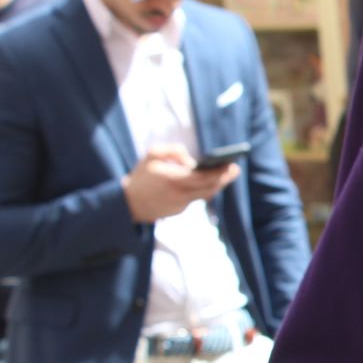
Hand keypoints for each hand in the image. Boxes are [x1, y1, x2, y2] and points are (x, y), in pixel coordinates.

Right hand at [121, 144, 237, 222]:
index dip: (219, 172)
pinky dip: (203, 190)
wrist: (128, 203)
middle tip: (234, 169)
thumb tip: (192, 160)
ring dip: (216, 185)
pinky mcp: (179, 211)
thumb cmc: (141, 176)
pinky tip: (211, 183)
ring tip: (226, 174)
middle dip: (224, 178)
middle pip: (209, 187)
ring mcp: (180, 205)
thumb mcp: (152, 155)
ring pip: (205, 195)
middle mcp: (179, 194)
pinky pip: (195, 199)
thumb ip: (173, 151)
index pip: (203, 177)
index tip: (231, 165)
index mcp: (173, 179)